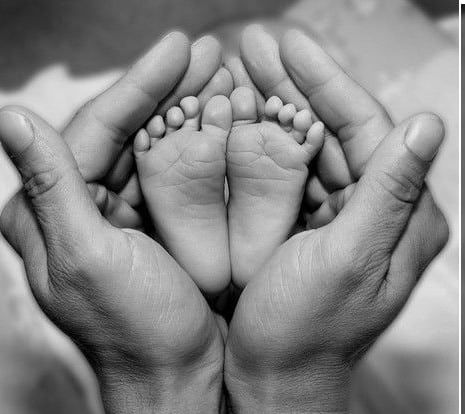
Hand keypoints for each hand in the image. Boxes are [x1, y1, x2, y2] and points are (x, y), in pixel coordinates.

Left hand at [0, 32, 227, 413]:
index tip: (179, 48)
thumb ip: (52, 189)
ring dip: (185, 110)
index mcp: (49, 213)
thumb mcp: (89, 259)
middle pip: (124, 130)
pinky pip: (171, 174)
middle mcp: (78, 206)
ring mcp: (116, 213)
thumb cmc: (138, 330)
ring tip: (220, 74)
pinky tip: (219, 118)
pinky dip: (195, 145)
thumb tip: (10, 117)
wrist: (178, 376)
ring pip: (150, 146)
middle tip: (208, 52)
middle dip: (168, 89)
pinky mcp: (150, 224)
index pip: (94, 129)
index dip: (138, 84)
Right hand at [224, 27, 447, 412]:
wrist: (274, 378)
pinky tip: (243, 118)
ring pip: (309, 146)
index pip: (368, 127)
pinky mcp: (309, 225)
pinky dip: (266, 145)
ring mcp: (341, 216)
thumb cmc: (305, 332)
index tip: (289, 42)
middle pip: (335, 129)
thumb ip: (389, 192)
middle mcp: (378, 210)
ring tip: (243, 70)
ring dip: (277, 107)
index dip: (327, 81)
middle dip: (294, 84)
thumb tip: (429, 124)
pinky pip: (290, 175)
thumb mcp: (348, 260)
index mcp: (402, 216)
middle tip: (255, 44)